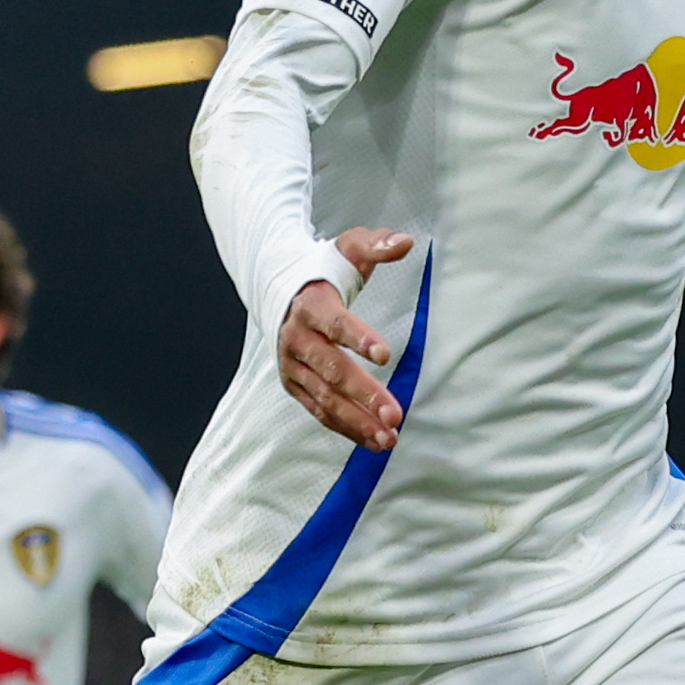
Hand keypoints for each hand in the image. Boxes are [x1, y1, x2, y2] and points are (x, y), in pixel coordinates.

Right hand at [280, 229, 421, 450]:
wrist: (278, 289)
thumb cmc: (323, 271)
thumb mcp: (348, 249)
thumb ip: (377, 245)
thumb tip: (406, 243)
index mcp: (310, 304)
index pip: (335, 323)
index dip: (359, 338)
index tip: (385, 355)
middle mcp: (297, 338)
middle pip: (332, 369)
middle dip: (364, 394)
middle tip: (395, 414)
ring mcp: (293, 365)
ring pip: (326, 397)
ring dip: (358, 420)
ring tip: (390, 437)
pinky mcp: (294, 384)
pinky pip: (320, 411)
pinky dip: (347, 428)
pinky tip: (374, 441)